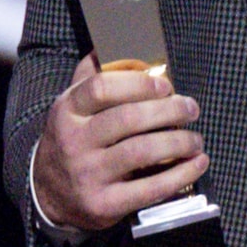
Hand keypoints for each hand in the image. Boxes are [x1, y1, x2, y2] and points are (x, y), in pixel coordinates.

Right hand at [32, 53, 209, 234]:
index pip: (101, 88)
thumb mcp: (72, 106)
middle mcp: (75, 142)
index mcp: (67, 111)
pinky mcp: (105, 204)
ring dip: (179, 142)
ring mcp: (89, 174)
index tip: (165, 86)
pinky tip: (197, 163)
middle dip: (169, 111)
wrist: (49, 193)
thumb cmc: (73, 139)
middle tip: (191, 109)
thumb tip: (112, 42)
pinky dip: (181, 174)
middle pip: (128, 119)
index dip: (139, 84)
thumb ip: (92, 75)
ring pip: (142, 152)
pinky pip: (150, 188)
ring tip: (196, 139)